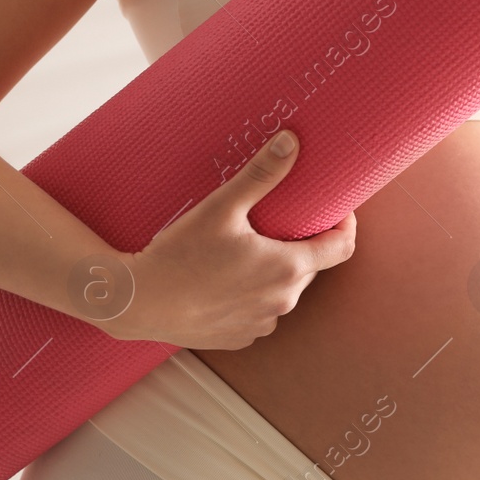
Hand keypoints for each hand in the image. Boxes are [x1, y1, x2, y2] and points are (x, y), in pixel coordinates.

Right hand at [102, 130, 356, 348]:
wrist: (135, 301)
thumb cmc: (179, 253)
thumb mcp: (222, 207)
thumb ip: (262, 175)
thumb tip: (292, 141)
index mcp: (288, 269)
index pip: (342, 248)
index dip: (344, 226)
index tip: (337, 210)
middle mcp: (282, 302)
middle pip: (310, 268)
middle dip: (302, 246)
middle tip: (279, 224)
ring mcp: (261, 324)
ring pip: (283, 292)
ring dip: (276, 273)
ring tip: (248, 251)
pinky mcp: (240, 338)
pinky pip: (259, 313)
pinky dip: (252, 296)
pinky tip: (227, 280)